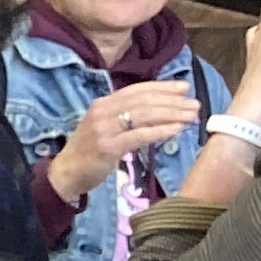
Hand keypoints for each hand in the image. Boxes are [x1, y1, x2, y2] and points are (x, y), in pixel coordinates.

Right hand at [45, 79, 204, 200]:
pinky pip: (140, 135)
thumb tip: (159, 109)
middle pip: (144, 101)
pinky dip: (160, 131)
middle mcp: (103, 111)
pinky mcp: (108, 147)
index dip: (163, 87)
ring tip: (191, 116)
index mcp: (103, 103)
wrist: (65, 173)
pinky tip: (176, 130)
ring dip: (172, 114)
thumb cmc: (89, 151)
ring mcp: (104, 128)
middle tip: (195, 105)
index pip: (138, 90)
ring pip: (145, 115)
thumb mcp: (105, 126)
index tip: (185, 88)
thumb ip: (125, 116)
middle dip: (173, 102)